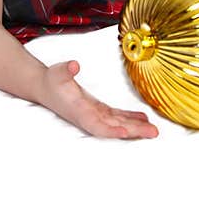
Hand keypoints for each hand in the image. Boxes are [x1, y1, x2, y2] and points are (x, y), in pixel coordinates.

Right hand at [38, 60, 158, 138]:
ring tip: (153, 129)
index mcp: (78, 111)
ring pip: (118, 123)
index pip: (96, 125)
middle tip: (152, 132)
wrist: (45, 88)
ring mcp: (95, 114)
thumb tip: (75, 65)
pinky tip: (142, 119)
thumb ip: (66, 69)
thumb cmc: (51, 81)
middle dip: (133, 131)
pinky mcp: (98, 110)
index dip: (110, 131)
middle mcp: (88, 117)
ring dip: (136, 127)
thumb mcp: (57, 72)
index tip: (124, 132)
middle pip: (113, 128)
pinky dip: (130, 118)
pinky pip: (117, 117)